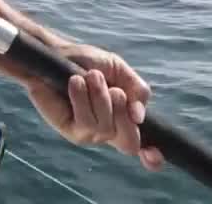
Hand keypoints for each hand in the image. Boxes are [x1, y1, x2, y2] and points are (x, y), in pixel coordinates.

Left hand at [24, 43, 164, 170]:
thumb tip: (140, 117)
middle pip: (130, 142)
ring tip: (90, 77)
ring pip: (106, 129)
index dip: (152, 157)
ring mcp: (89, 134)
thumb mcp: (119, 71)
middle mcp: (108, 131)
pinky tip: (75, 82)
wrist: (56, 53)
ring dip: (100, 97)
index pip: (142, 146)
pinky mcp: (70, 130)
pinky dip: (83, 98)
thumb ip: (138, 90)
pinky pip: (85, 123)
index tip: (155, 154)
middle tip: (114, 90)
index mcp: (124, 119)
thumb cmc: (87, 63)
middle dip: (123, 113)